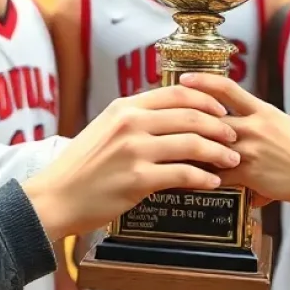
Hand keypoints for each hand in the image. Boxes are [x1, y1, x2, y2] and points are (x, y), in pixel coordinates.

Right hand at [23, 85, 238, 240]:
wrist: (56, 196)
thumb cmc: (81, 166)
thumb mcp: (105, 128)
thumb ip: (135, 117)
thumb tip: (169, 113)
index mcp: (124, 107)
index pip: (176, 93)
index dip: (206, 99)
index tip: (222, 110)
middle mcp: (131, 123)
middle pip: (190, 115)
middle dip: (219, 126)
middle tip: (234, 136)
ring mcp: (135, 151)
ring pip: (192, 143)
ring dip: (218, 153)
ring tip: (231, 160)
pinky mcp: (138, 179)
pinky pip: (183, 174)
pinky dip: (203, 178)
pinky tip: (213, 182)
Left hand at [178, 73, 289, 206]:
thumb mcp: (279, 121)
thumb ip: (253, 113)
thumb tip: (230, 104)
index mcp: (262, 110)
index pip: (229, 88)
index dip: (204, 81)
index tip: (184, 78)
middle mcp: (255, 127)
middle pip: (212, 116)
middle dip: (186, 115)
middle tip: (162, 114)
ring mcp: (251, 150)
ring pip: (210, 144)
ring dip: (187, 146)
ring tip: (165, 144)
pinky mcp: (249, 174)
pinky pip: (217, 173)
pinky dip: (199, 175)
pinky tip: (183, 176)